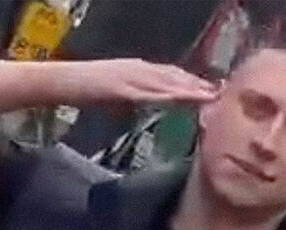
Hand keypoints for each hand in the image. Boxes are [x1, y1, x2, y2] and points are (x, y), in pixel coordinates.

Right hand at [53, 59, 217, 105]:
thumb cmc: (86, 90)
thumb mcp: (116, 94)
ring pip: (168, 83)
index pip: (169, 75)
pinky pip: (152, 92)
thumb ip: (134, 97)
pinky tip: (184, 99)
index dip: (190, 82)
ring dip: (190, 89)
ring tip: (210, 96)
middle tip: (220, 92)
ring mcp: (133, 76)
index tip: (209, 90)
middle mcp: (139, 69)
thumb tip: (149, 105)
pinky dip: (170, 95)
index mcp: (137, 70)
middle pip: (174, 76)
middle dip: (197, 85)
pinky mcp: (125, 87)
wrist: (65, 81)